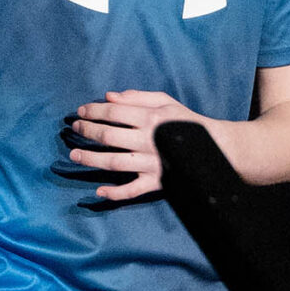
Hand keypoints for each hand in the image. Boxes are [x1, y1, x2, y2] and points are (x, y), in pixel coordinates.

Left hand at [68, 91, 200, 200]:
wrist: (215, 147)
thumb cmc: (185, 122)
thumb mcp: (165, 102)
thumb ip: (136, 97)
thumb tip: (109, 97)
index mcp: (150, 118)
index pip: (114, 113)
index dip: (93, 111)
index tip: (80, 111)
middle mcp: (148, 140)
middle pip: (108, 136)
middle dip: (86, 132)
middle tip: (75, 129)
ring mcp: (151, 163)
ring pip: (113, 162)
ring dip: (90, 160)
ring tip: (74, 156)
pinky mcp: (156, 182)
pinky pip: (132, 191)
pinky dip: (115, 193)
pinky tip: (99, 192)